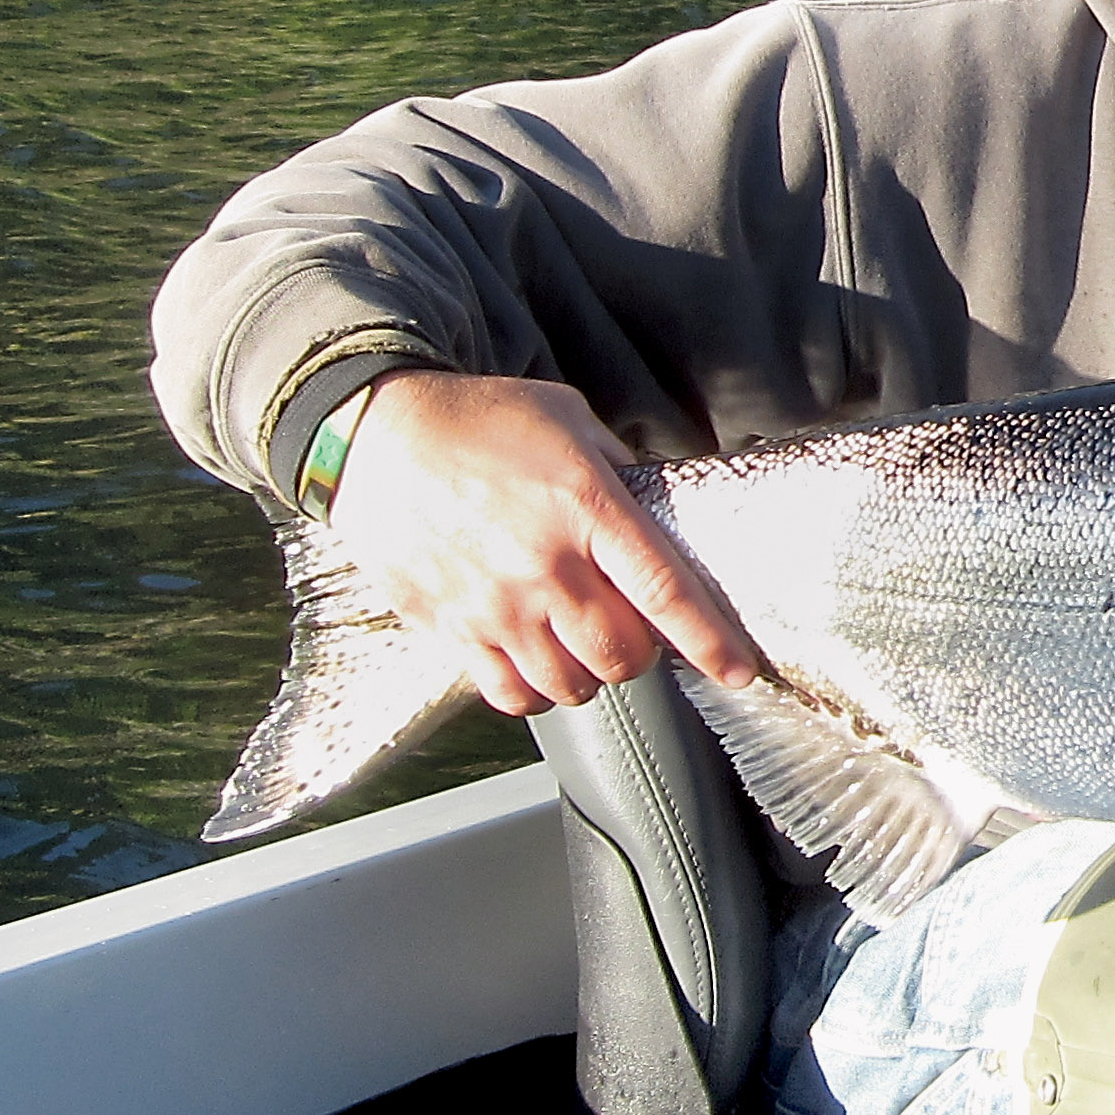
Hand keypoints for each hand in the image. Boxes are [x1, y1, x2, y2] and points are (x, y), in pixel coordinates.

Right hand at [319, 371, 763, 714]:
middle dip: (640, 652)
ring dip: (588, 674)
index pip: (665, 592)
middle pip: (622, 656)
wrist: (376, 434)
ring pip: (571, 685)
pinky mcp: (451, 628)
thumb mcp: (567, 418)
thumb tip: (654, 505)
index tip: (739, 669)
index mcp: (587, 507)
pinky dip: (534, 691)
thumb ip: (619, 465)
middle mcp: (545, 566)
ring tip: (578, 642)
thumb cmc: (476, 419)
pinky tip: (534, 660)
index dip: (710, 640)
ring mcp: (495, 605)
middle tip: (630, 630)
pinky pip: (510, 696)